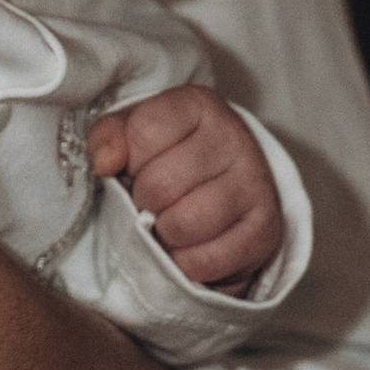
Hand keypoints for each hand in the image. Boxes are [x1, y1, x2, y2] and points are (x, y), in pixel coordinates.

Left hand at [87, 87, 281, 292]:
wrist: (222, 189)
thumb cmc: (167, 159)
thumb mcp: (132, 135)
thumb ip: (108, 138)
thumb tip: (104, 163)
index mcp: (198, 106)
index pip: (144, 132)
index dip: (129, 159)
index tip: (137, 165)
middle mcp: (234, 138)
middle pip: (160, 184)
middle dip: (144, 202)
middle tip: (153, 201)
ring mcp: (255, 183)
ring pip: (184, 224)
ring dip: (164, 234)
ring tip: (169, 223)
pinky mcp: (265, 229)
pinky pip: (206, 260)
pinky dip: (186, 263)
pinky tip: (190, 246)